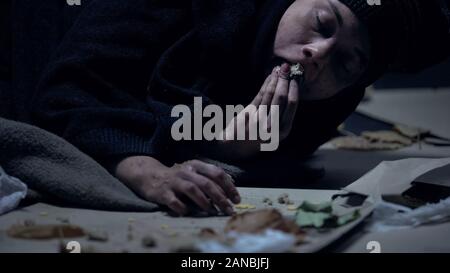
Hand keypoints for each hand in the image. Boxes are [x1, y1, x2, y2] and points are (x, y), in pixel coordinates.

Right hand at [115, 156, 240, 215]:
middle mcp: (186, 172)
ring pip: (193, 190)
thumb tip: (232, 183)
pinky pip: (175, 202)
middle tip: (229, 210)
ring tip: (213, 212)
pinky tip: (188, 212)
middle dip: (221, 198)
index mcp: (196, 165)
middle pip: (207, 183)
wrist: (150, 176)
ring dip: (205, 203)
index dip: (229, 187)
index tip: (236, 199)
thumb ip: (211, 176)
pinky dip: (183, 208)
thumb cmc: (178, 177)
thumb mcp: (195, 171)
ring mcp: (174, 182)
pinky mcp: (163, 193)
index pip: (217, 173)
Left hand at [217, 63, 299, 157]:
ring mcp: (259, 121)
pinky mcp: (247, 115)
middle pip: (281, 98)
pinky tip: (269, 77)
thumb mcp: (273, 128)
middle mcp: (272, 127)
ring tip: (278, 69)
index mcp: (283, 131)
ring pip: (270, 95)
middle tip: (286, 67)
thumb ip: (281, 112)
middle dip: (284, 81)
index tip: (295, 78)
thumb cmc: (257, 136)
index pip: (292, 105)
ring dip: (275, 79)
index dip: (294, 89)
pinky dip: (265, 84)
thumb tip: (289, 87)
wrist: (234, 147)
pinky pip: (259, 96)